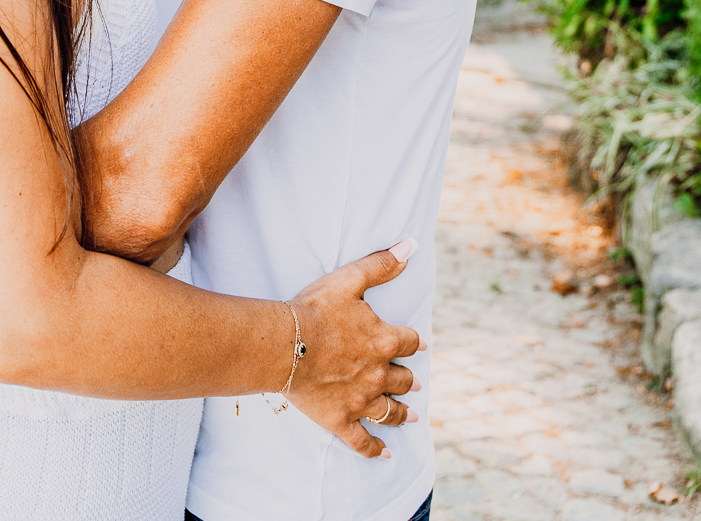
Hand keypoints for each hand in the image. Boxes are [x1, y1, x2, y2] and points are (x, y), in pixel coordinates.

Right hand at [283, 241, 424, 458]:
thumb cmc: (314, 309)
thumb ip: (381, 265)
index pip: (409, 342)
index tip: (417, 344)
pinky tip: (386, 454)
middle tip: (412, 382)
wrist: (283, 345)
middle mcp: (378, 373)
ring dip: (402, 413)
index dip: (413, 342)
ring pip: (390, 411)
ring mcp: (360, 400)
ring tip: (412, 415)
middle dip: (408, 379)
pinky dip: (376, 450)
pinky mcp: (341, 420)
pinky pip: (363, 441)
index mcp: (383, 339)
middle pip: (403, 379)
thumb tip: (411, 246)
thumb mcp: (349, 280)